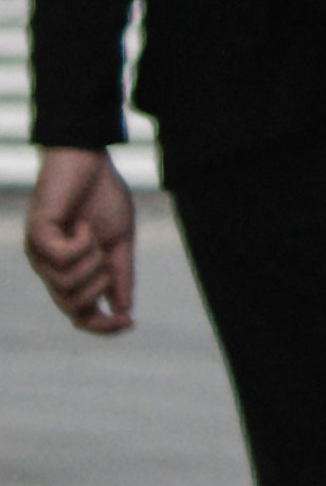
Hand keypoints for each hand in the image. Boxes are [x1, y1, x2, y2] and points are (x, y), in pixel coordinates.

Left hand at [23, 151, 134, 336]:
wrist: (87, 157)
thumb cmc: (101, 195)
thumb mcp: (119, 243)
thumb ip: (120, 277)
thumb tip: (124, 311)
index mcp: (68, 271)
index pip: (79, 315)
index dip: (102, 327)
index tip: (129, 323)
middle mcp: (48, 267)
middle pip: (73, 308)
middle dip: (100, 287)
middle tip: (106, 257)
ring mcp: (39, 252)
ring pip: (67, 286)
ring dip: (92, 263)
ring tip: (92, 234)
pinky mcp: (36, 234)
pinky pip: (62, 259)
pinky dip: (81, 244)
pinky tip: (82, 224)